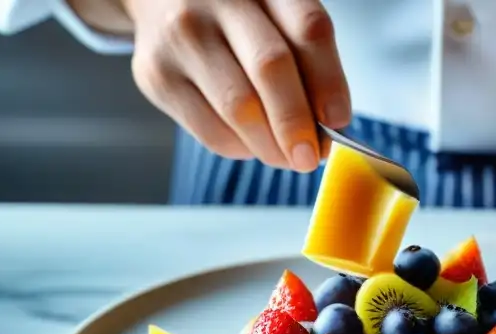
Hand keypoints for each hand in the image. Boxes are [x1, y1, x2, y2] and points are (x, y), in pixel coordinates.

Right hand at [125, 0, 350, 170]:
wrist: (160, 0)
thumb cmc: (238, 18)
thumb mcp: (278, 18)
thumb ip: (307, 61)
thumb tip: (326, 127)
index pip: (308, 29)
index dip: (329, 82)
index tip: (339, 121)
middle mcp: (219, 0)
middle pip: (270, 67)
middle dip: (297, 122)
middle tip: (310, 157)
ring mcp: (182, 36)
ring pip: (239, 107)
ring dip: (271, 145)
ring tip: (286, 157)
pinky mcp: (156, 75)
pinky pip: (210, 130)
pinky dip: (241, 147)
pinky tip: (252, 143)